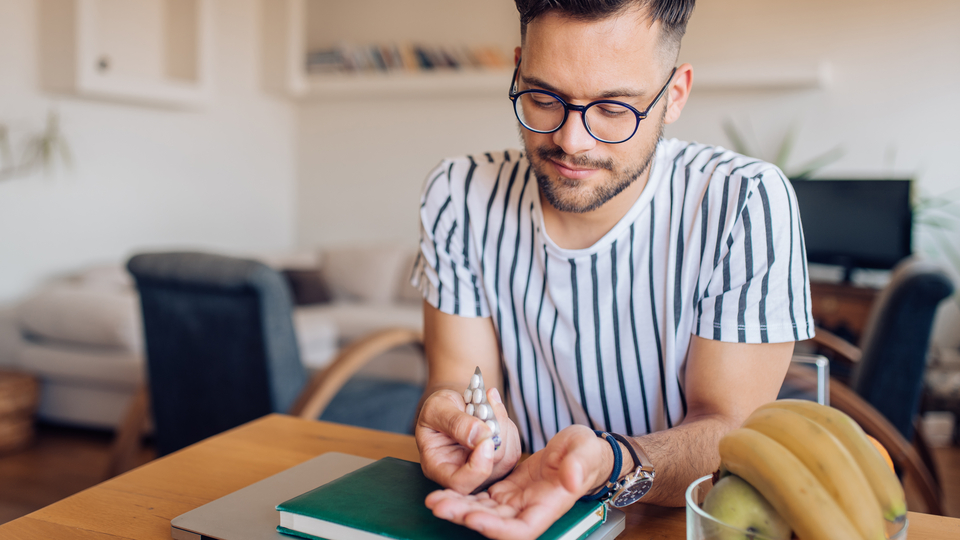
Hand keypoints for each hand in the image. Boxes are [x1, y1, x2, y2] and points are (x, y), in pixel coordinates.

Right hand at [416, 386, 520, 493]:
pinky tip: (494, 413)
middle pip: (490, 469)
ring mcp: (483, 472)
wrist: (449, 408)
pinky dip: (508, 428)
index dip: (477, 467)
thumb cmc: (438, 410)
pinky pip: (513, 449)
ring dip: (502, 426)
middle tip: (486, 403)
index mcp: (438, 468)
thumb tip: (484, 435)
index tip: (486, 439)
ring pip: (506, 458)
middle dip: (494, 433)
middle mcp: (462, 476)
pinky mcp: (499, 463)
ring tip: (488, 404)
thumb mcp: (437, 409)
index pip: (460, 483)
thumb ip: (456, 422)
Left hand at [425, 425, 611, 539]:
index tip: (473, 517)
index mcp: (548, 506)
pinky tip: (447, 490)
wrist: (582, 449)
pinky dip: (466, 495)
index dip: (496, 528)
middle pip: (494, 523)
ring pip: (484, 511)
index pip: (520, 530)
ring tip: (435, 499)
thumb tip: (570, 479)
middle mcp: (529, 510)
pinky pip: (484, 498)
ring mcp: (517, 501)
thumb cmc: (588, 453)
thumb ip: (578, 466)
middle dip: (465, 516)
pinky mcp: (509, 490)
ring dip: (459, 507)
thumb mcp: (585, 452)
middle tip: (439, 504)